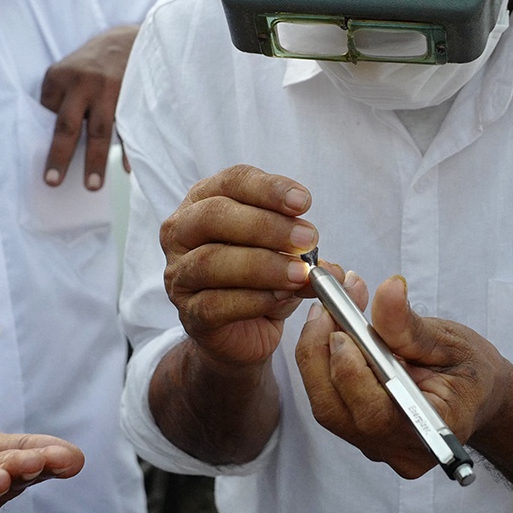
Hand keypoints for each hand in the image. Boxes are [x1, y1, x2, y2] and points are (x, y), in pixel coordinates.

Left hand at [39, 24, 138, 189]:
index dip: (46, 138)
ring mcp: (109, 90)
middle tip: (53, 181)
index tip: (45, 164)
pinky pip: (128, 129)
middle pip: (68, 125)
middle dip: (60, 156)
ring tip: (91, 186)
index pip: (47, 114)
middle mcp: (83, 83)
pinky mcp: (132, 97)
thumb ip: (60, 100)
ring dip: (95, 161)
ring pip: (100, 131)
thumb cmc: (93, 64)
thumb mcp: (68, 71)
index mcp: (59, 77)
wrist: (131, 39)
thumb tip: (54, 143)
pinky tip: (125, 169)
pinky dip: (128, 150)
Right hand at [160, 165, 318, 371]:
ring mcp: (179, 274)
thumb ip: (305, 255)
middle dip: (265, 226)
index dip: (268, 189)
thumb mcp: (286, 256)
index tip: (303, 202)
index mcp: (204, 202)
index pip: (232, 181)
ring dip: (262, 265)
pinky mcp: (189, 313)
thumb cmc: (260, 280)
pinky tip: (280, 297)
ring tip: (299, 273)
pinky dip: (253, 300)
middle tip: (306, 238)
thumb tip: (333, 268)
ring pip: (211, 261)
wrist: (243, 331)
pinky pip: (215, 304)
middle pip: (215, 216)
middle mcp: (182, 232)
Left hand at [295, 272, 512, 479]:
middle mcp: (400, 449)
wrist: (479, 398)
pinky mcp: (364, 438)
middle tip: (324, 311)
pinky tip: (334, 337)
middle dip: (319, 356)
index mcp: (432, 429)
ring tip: (328, 316)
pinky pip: (332, 404)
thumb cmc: (471, 372)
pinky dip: (325, 368)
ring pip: (327, 406)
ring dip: (317, 358)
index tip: (339, 326)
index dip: (349, 369)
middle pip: (336, 410)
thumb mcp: (450, 342)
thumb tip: (388, 289)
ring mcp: (379, 448)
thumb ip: (411, 324)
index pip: (375, 410)